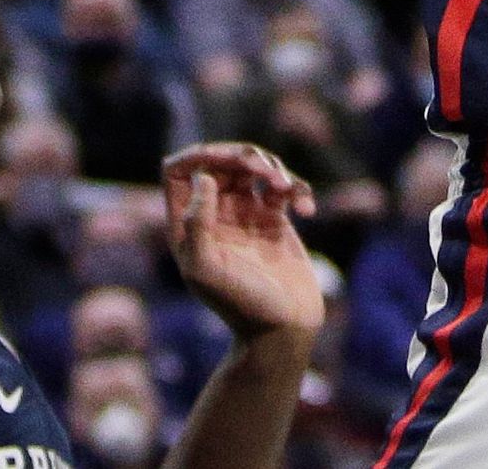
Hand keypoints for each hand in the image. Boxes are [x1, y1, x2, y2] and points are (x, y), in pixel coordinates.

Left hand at [162, 142, 324, 339]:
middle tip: (263, 170)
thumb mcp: (206, 270)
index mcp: (190, 227)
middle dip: (243, 156)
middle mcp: (215, 217)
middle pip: (220, 161)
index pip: (181, 172)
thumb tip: (203, 178)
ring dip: (273, 166)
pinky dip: (297, 187)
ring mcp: (246, 216)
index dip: (200, 156)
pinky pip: (283, 186)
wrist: (282, 331)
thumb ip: (197, 224)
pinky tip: (306, 208)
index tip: (224, 161)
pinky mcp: (275, 220)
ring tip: (285, 187)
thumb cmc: (241, 305)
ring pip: (253, 166)